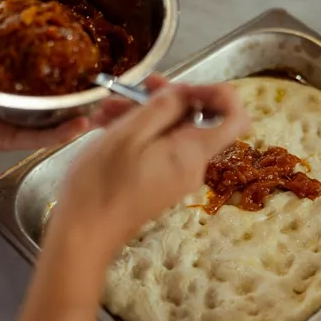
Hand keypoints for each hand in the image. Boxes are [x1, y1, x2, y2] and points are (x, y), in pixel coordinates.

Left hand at [0, 69, 135, 164]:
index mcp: (8, 76)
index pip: (42, 64)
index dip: (66, 57)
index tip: (89, 46)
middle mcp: (17, 99)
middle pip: (57, 93)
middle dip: (84, 89)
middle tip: (109, 80)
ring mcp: (16, 120)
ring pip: (55, 117)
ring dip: (82, 113)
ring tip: (106, 104)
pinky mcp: (9, 139)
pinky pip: (39, 136)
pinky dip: (60, 132)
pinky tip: (81, 125)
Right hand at [13, 78, 248, 320]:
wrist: (84, 234)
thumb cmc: (102, 183)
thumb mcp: (130, 133)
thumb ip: (164, 108)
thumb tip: (187, 93)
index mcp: (194, 152)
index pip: (236, 118)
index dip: (219, 95)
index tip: (186, 85)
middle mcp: (193, 165)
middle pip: (198, 120)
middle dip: (168, 98)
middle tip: (138, 85)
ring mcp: (176, 175)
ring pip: (172, 132)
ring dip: (144, 113)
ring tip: (108, 106)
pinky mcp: (159, 182)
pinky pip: (158, 148)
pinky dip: (138, 132)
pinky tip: (107, 124)